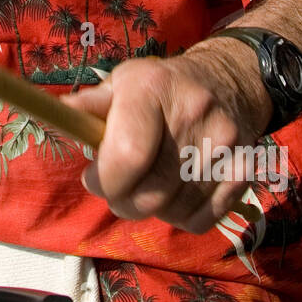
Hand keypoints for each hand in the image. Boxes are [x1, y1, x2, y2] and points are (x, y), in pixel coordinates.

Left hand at [63, 43, 270, 233]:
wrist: (228, 81)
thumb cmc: (160, 87)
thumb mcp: (123, 82)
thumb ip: (90, 105)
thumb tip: (56, 115)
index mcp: (152, 90)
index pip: (128, 154)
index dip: (104, 179)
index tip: (93, 177)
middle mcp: (194, 116)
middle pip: (149, 193)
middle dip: (121, 201)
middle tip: (116, 188)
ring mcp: (224, 146)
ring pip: (172, 211)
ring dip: (150, 208)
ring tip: (148, 183)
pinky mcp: (244, 172)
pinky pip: (201, 221)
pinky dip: (180, 217)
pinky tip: (174, 192)